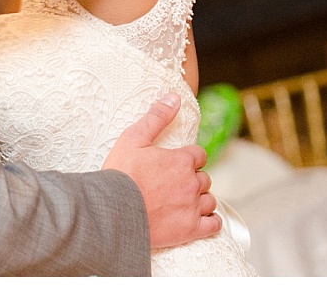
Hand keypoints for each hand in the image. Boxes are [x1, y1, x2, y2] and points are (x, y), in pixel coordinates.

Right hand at [102, 93, 221, 249]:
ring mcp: (192, 207)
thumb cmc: (120, 174)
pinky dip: (210, 221)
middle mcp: (191, 183)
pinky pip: (214, 224)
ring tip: (183, 201)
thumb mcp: (134, 138)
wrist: (112, 211)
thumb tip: (174, 97)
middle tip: (175, 184)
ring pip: (210, 200)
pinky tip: (199, 219)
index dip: (188, 158)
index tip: (177, 164)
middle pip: (204, 178)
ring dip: (200, 199)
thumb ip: (157, 117)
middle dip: (193, 179)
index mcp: (181, 160)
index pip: (199, 155)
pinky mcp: (191, 229)